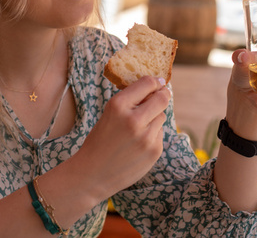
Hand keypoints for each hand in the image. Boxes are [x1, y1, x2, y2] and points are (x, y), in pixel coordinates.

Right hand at [73, 76, 170, 199]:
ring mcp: (146, 137)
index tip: (158, 82)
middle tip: (163, 93)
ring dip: (155, 117)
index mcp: (118, 105)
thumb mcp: (108, 114)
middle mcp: (134, 119)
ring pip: (162, 116)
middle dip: (163, 94)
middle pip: (162, 98)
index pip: (147, 83)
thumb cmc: (99, 141)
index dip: (155, 81)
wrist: (92, 174)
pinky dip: (153, 134)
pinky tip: (138, 144)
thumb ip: (130, 101)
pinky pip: (160, 134)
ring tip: (138, 128)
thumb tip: (156, 88)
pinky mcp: (154, 151)